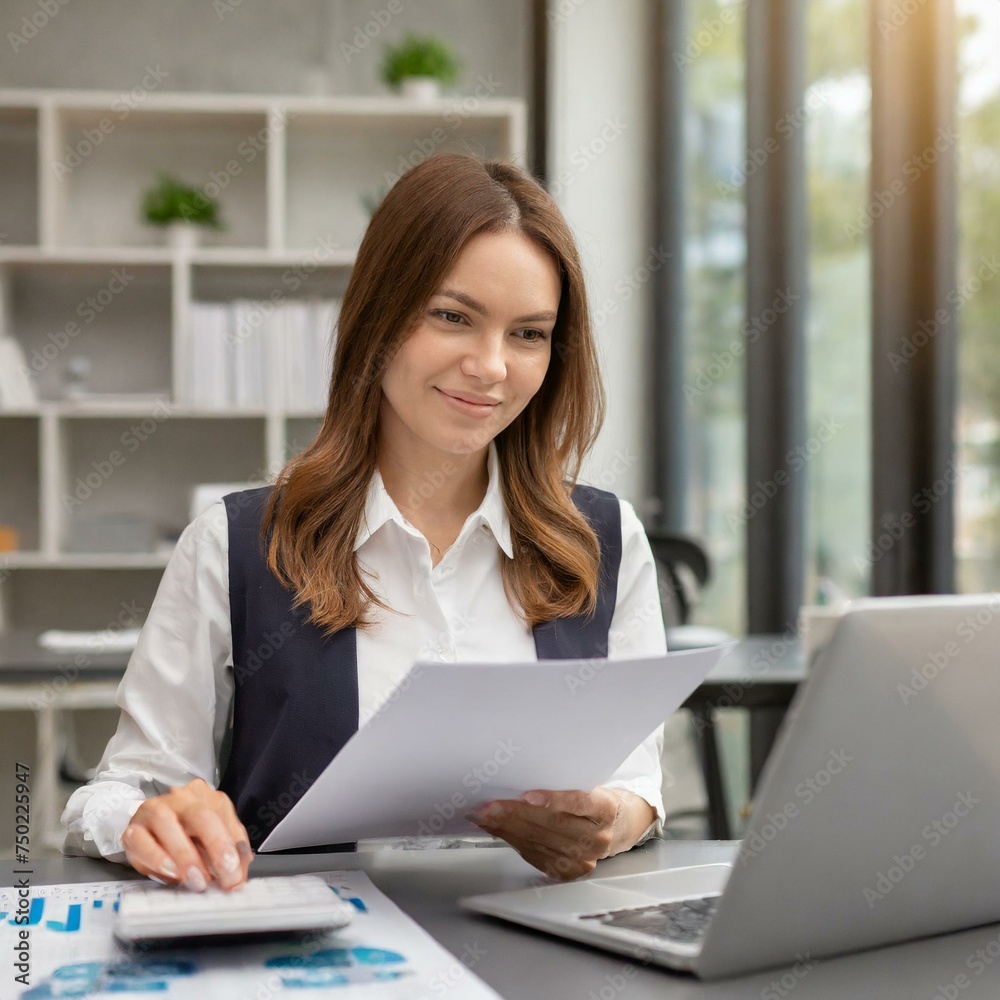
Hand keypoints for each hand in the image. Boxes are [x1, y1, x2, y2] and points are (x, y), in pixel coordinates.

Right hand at [121, 778, 252, 891]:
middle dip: (215, 846)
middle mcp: (181, 798)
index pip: (224, 817)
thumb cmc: (187, 836)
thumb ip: (229, 853)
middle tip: (222, 876)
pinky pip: (139, 839)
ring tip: (196, 879)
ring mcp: (154, 810)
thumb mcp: (212, 842)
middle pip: (200, 814)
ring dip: (184, 854)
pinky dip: (156, 857)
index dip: (232, 846)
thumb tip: (238, 874)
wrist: (148, 831)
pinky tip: (170, 871)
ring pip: (166, 821)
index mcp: (207, 798)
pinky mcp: (132, 829)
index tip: (235, 875)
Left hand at [467, 787, 654, 879]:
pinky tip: (498, 830)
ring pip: (540, 841)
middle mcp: (597, 837)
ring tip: (486, 816)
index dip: (553, 800)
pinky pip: (536, 855)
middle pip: (553, 824)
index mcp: (605, 809)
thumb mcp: (590, 784)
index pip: (579, 803)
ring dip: (508, 828)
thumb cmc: (597, 800)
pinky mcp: (570, 872)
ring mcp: (584, 858)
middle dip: (516, 813)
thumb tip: (519, 780)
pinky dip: (513, 841)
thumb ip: (563, 784)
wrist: (618, 826)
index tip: (527, 795)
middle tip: (490, 805)